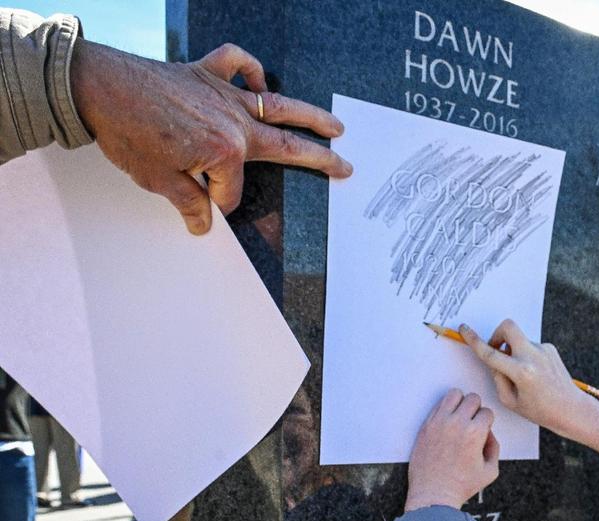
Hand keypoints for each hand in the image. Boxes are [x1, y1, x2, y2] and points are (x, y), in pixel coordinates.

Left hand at [70, 40, 351, 234]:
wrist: (97, 88)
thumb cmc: (127, 134)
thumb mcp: (159, 180)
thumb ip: (189, 204)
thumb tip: (203, 224)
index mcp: (226, 151)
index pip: (230, 191)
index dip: (214, 202)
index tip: (196, 203)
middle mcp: (234, 121)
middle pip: (286, 144)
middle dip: (319, 157)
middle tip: (345, 165)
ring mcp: (223, 94)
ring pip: (277, 104)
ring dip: (309, 115)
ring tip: (335, 126)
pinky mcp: (204, 73)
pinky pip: (236, 63)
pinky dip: (250, 68)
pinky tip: (258, 79)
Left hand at [405, 389, 498, 512]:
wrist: (433, 495)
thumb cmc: (461, 486)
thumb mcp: (490, 471)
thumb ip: (494, 448)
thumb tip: (488, 433)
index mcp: (475, 433)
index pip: (487, 412)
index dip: (487, 422)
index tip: (482, 432)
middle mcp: (457, 423)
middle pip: (473, 398)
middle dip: (476, 410)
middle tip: (472, 423)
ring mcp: (439, 422)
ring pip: (454, 394)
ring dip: (460, 403)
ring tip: (459, 418)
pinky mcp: (426, 425)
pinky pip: (438, 405)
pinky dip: (445, 409)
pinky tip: (447, 422)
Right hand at [458, 320, 598, 454]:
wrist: (571, 408)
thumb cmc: (540, 410)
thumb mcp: (511, 401)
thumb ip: (497, 378)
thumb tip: (494, 360)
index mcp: (522, 372)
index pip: (491, 353)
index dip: (474, 340)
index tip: (464, 329)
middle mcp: (533, 356)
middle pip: (508, 327)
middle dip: (497, 333)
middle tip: (496, 349)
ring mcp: (543, 350)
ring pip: (519, 340)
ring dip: (513, 351)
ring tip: (521, 375)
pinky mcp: (550, 348)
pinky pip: (530, 346)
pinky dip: (525, 355)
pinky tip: (533, 374)